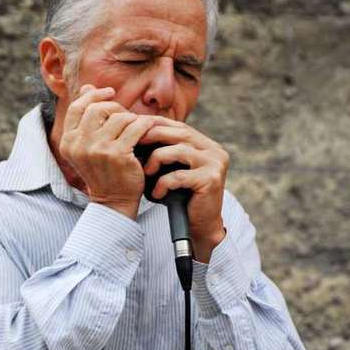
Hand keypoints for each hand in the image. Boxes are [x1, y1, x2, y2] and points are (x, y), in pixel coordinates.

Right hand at [59, 85, 154, 218]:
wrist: (114, 200)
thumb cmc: (103, 171)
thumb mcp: (87, 146)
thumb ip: (86, 117)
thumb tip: (86, 87)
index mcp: (68, 141)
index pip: (77, 107)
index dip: (94, 95)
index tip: (110, 93)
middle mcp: (79, 144)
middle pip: (98, 109)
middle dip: (115, 107)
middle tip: (126, 114)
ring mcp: (98, 149)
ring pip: (119, 117)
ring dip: (131, 118)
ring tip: (137, 126)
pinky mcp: (118, 154)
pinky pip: (135, 127)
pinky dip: (145, 125)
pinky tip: (149, 128)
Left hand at [141, 119, 228, 262]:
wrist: (200, 224)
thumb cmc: (182, 196)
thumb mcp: (173, 168)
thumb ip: (165, 150)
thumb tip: (137, 132)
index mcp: (206, 144)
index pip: (180, 126)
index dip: (158, 124)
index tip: (136, 126)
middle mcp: (214, 150)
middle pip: (181, 134)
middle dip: (154, 135)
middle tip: (134, 142)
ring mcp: (215, 164)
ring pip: (180, 151)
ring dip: (157, 159)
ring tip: (145, 172)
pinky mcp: (211, 180)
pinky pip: (180, 176)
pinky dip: (163, 183)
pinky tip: (156, 193)